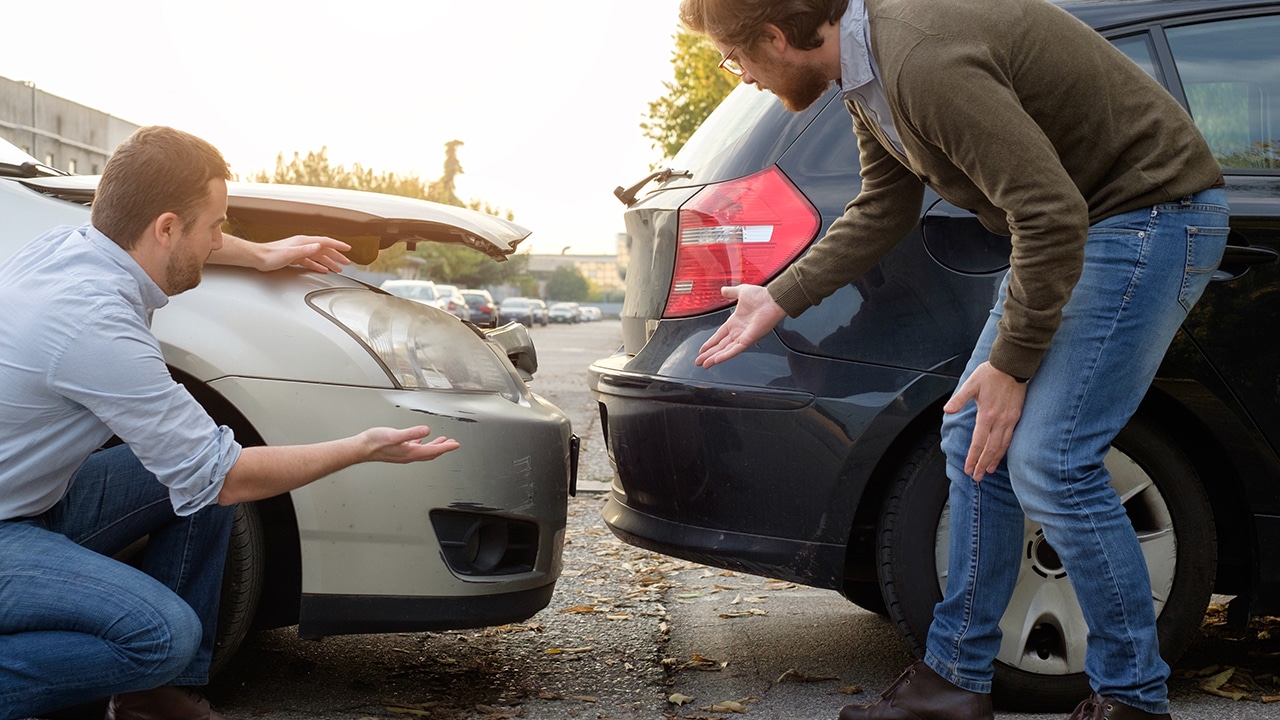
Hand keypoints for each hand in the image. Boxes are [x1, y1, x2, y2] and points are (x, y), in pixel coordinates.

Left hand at [256, 235, 351, 272]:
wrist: (258, 258)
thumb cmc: (270, 255)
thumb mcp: (290, 253)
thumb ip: (305, 250)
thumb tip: (319, 246)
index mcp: (303, 242)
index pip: (325, 242)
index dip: (338, 245)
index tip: (348, 248)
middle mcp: (303, 245)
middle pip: (324, 249)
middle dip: (336, 255)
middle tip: (346, 262)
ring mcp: (299, 251)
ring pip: (319, 256)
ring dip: (329, 262)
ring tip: (338, 268)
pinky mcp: (295, 257)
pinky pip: (311, 261)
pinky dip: (319, 265)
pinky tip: (322, 269)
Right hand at [362, 426, 459, 462]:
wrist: (361, 448)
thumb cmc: (375, 442)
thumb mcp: (395, 435)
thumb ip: (412, 432)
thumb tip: (427, 430)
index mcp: (411, 452)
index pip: (433, 450)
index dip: (446, 447)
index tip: (456, 445)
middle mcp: (409, 455)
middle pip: (431, 453)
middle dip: (443, 448)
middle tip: (452, 444)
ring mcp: (404, 453)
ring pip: (424, 451)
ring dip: (434, 446)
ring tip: (442, 441)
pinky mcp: (398, 450)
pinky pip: (415, 448)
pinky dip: (422, 443)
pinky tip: (420, 439)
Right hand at [695, 285, 787, 367]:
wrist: (773, 299)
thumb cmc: (762, 296)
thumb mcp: (741, 292)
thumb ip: (731, 292)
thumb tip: (723, 290)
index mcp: (735, 322)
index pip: (719, 335)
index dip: (710, 343)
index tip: (702, 349)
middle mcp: (738, 331)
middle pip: (720, 346)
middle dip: (708, 354)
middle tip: (699, 361)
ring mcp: (743, 336)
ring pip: (725, 350)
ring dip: (714, 358)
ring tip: (704, 364)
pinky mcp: (749, 339)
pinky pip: (735, 350)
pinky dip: (726, 355)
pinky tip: (716, 360)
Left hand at [942, 362, 1026, 480]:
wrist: (1013, 366)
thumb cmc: (990, 373)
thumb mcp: (971, 384)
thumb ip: (959, 399)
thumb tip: (947, 410)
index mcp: (987, 415)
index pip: (978, 443)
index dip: (973, 458)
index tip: (968, 469)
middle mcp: (1000, 421)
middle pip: (991, 449)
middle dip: (983, 465)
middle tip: (977, 477)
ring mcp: (1010, 420)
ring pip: (1002, 446)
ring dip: (995, 460)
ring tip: (989, 471)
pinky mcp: (1017, 417)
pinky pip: (1011, 438)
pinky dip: (1005, 450)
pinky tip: (1001, 455)